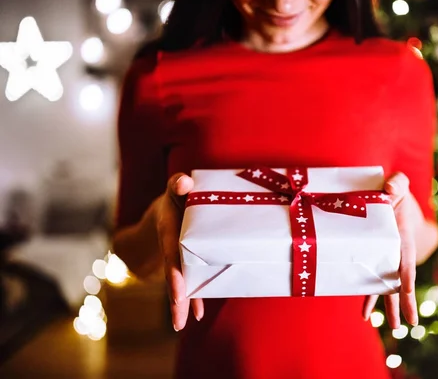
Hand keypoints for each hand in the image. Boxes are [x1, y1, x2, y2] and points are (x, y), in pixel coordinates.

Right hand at [155, 173, 203, 330]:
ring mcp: (180, 257)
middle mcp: (172, 247)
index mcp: (169, 231)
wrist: (169, 208)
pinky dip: (195, 296)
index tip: (178, 293)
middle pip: (174, 276)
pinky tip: (199, 314)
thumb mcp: (175, 189)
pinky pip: (192, 280)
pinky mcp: (188, 261)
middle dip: (176, 298)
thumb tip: (184, 182)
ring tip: (181, 324)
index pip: (172, 255)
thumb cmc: (177, 196)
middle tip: (178, 321)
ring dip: (183, 303)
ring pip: (181, 283)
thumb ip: (178, 184)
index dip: (174, 274)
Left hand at [363, 172, 418, 328]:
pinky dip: (370, 295)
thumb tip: (389, 189)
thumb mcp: (399, 184)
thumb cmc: (397, 193)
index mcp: (403, 236)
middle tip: (411, 323)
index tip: (407, 290)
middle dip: (406, 301)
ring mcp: (386, 258)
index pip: (405, 257)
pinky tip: (365, 313)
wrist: (395, 200)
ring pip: (388, 286)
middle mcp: (397, 251)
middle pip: (402, 280)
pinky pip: (372, 279)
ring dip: (389, 305)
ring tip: (392, 327)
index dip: (406, 274)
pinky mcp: (375, 259)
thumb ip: (397, 183)